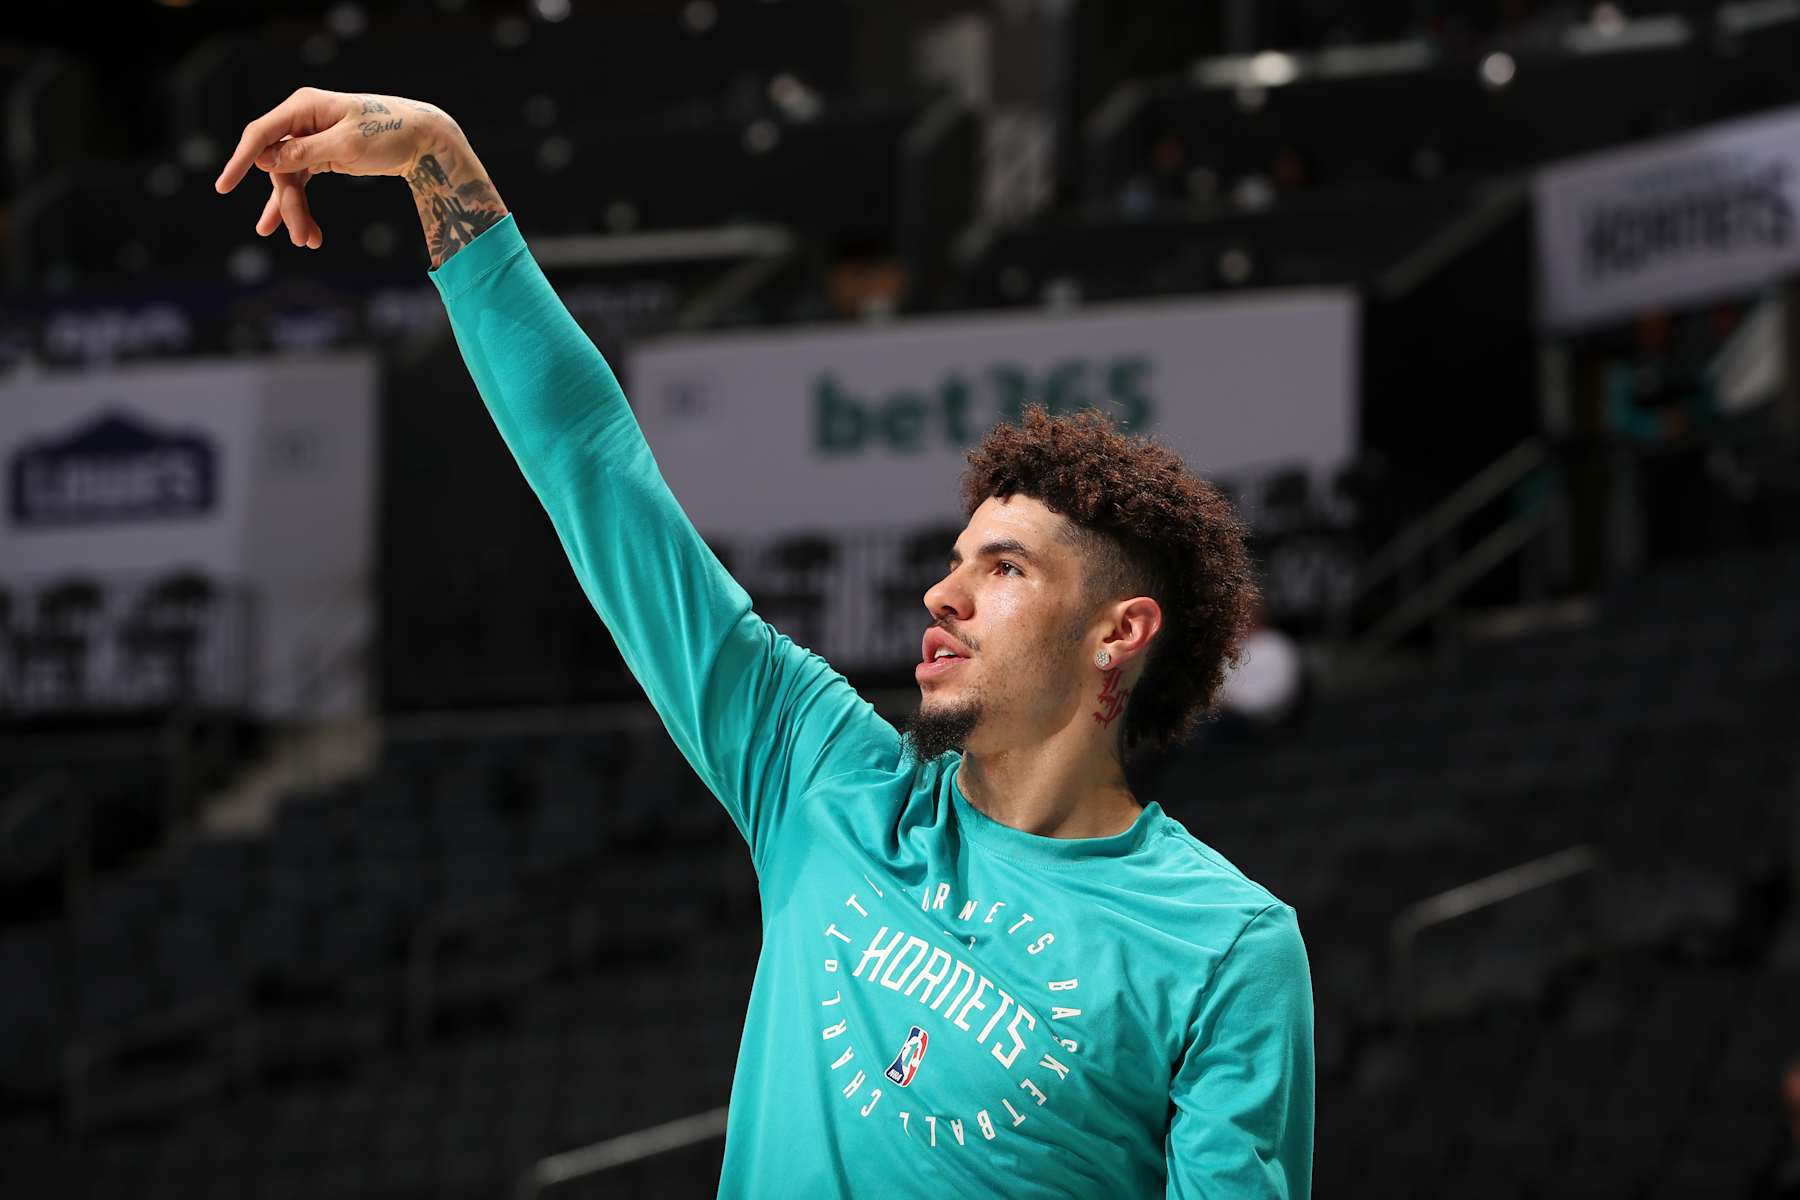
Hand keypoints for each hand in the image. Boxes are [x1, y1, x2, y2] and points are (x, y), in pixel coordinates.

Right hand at [213, 86, 450, 248]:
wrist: (422, 139)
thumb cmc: (390, 132)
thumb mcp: (349, 143)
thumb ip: (306, 150)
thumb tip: (266, 161)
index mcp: (304, 107)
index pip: (261, 134)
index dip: (242, 160)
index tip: (225, 187)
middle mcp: (301, 121)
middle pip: (278, 167)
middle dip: (288, 204)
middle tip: (300, 238)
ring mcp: (309, 139)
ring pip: (289, 179)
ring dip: (296, 210)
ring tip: (307, 241)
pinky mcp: (321, 155)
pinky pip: (301, 182)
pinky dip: (301, 205)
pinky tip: (299, 231)